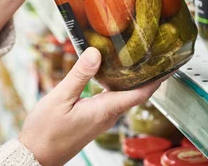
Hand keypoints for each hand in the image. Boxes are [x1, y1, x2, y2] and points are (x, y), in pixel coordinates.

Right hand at [19, 48, 164, 165]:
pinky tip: (113, 72)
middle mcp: (108, 115)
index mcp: (105, 110)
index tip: (171, 65)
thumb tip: (96, 52)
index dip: (158, 79)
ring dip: (135, 79)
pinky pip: (114, 99)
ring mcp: (102, 118)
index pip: (140, 94)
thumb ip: (79, 75)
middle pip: (137, 93)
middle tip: (157, 53)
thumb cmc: (45, 131)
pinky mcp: (94, 118)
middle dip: (149, 74)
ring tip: (140, 57)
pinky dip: (119, 84)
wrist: (36, 155)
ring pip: (125, 96)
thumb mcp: (60, 98)